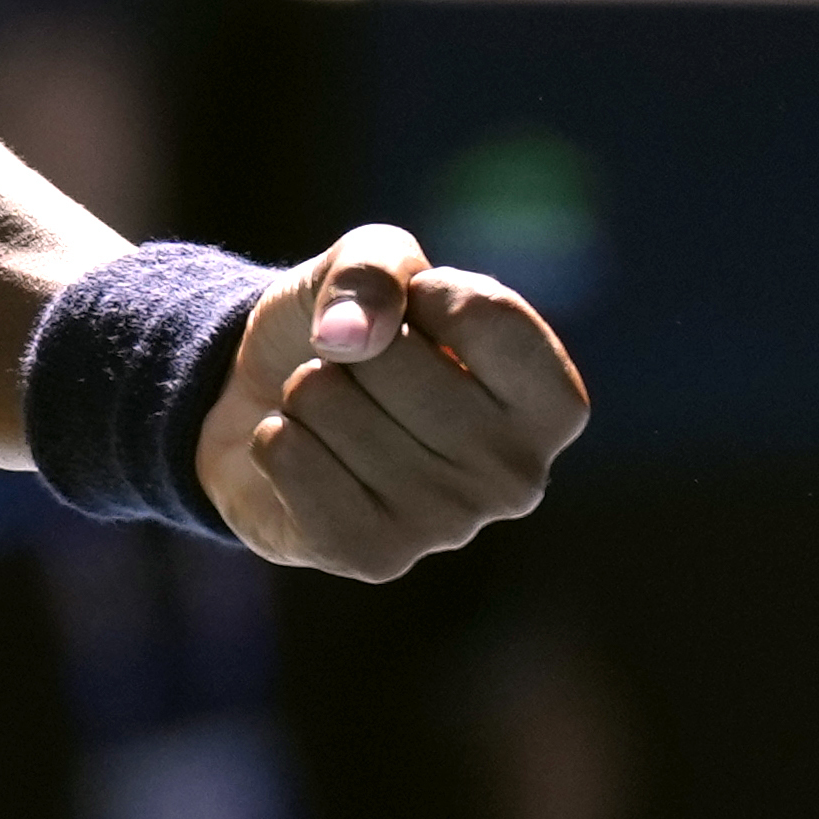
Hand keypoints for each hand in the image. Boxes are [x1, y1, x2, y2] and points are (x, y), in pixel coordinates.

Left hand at [194, 226, 585, 580]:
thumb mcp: (374, 261)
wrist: (267, 403)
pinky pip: (286, 454)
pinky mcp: (373, 557)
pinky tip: (303, 453)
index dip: (423, 292)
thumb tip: (348, 336)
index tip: (413, 312)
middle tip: (359, 375)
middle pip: (391, 359)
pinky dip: (273, 436)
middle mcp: (517, 475)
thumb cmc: (351, 328)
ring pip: (327, 402)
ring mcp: (448, 525)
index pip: (488, 315)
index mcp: (551, 404)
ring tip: (332, 414)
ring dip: (305, 391)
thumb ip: (375, 267)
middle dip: (348, 346)